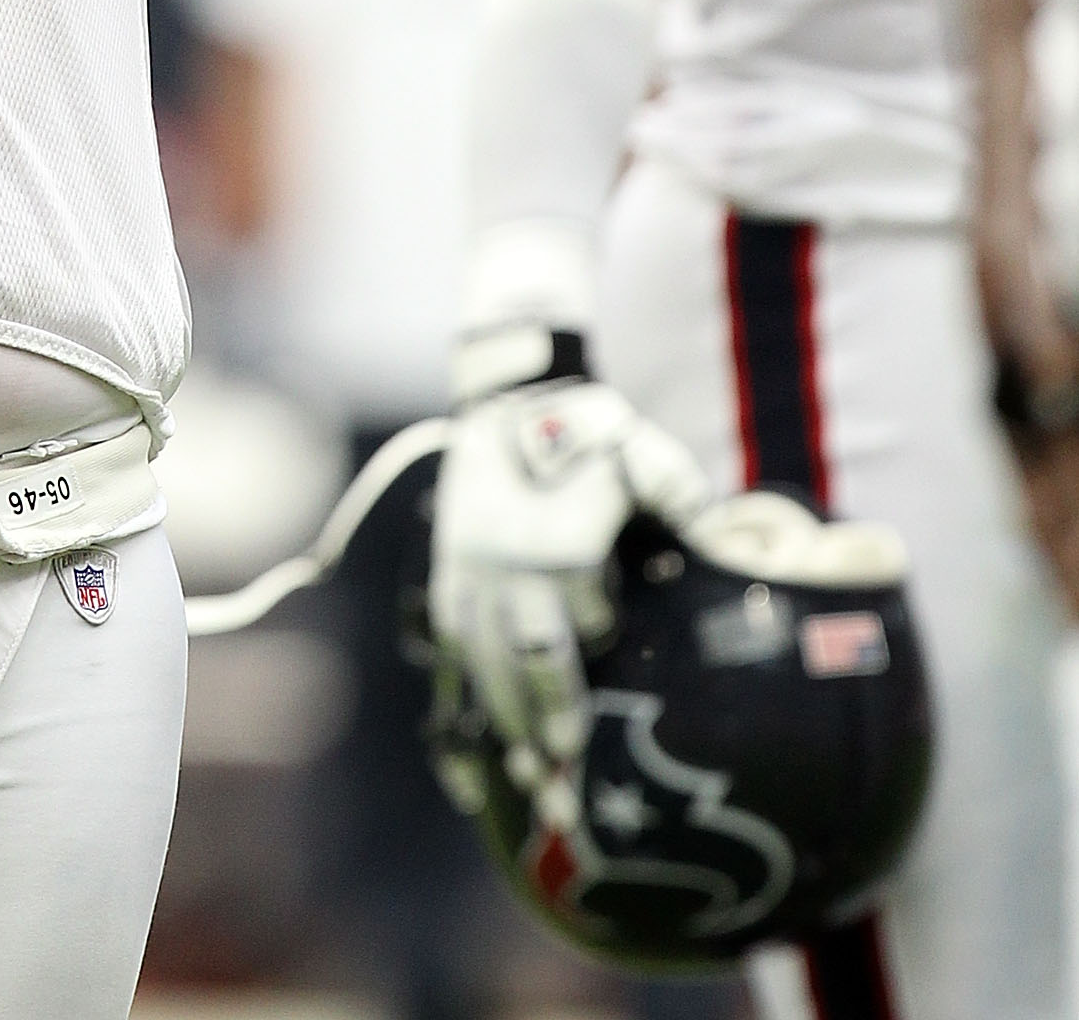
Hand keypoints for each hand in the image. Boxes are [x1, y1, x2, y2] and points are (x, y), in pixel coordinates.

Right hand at [429, 376, 711, 823]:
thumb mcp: (646, 453)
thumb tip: (727, 552)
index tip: (610, 684)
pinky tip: (475, 743)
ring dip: (505, 718)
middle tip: (565, 776)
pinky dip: (462, 692)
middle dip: (547, 720)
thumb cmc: (591, 430)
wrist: (512, 399)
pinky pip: (450, 642)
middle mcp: (507, 564)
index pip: (584, 622)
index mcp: (560, 543)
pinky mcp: (447, 570)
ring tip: (527, 773)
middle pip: (528, 659)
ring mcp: (469, 570)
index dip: (603, 644)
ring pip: (484, 661)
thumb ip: (683, 500)